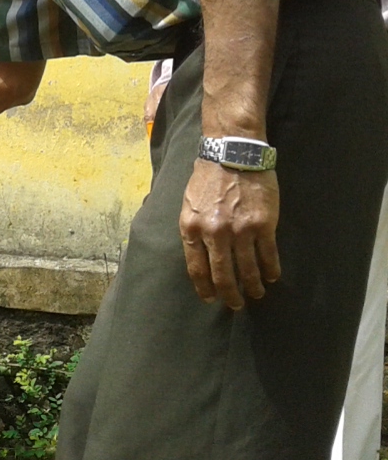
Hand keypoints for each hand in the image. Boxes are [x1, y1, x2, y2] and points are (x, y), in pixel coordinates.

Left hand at [179, 160, 280, 309]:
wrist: (232, 154)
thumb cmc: (207, 178)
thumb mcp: (188, 204)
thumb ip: (192, 229)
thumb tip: (197, 254)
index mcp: (191, 228)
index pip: (197, 268)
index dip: (205, 287)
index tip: (210, 298)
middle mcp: (214, 233)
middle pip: (222, 274)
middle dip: (230, 294)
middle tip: (236, 304)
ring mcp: (239, 230)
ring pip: (247, 269)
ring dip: (253, 285)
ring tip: (256, 293)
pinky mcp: (263, 225)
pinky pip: (268, 255)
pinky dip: (271, 269)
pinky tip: (272, 276)